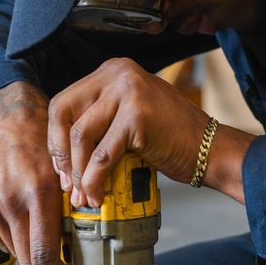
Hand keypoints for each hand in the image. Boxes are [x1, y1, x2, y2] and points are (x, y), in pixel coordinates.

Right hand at [0, 81, 65, 264]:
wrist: (6, 122)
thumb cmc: (43, 144)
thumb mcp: (65, 171)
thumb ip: (71, 207)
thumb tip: (80, 247)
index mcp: (38, 194)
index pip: (45, 253)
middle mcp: (10, 203)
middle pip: (29, 260)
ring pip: (16, 252)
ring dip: (32, 253)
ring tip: (43, 232)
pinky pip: (2, 239)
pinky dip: (17, 238)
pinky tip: (25, 218)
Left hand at [48, 58, 249, 205]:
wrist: (209, 149)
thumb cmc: (171, 138)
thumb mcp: (129, 115)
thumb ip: (100, 120)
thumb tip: (62, 153)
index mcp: (113, 70)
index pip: (64, 101)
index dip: (56, 138)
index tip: (62, 167)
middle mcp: (118, 73)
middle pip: (64, 113)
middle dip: (61, 153)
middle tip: (67, 182)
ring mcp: (128, 91)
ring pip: (81, 135)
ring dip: (78, 172)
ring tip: (83, 194)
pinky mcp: (137, 115)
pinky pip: (102, 154)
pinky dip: (94, 179)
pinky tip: (97, 194)